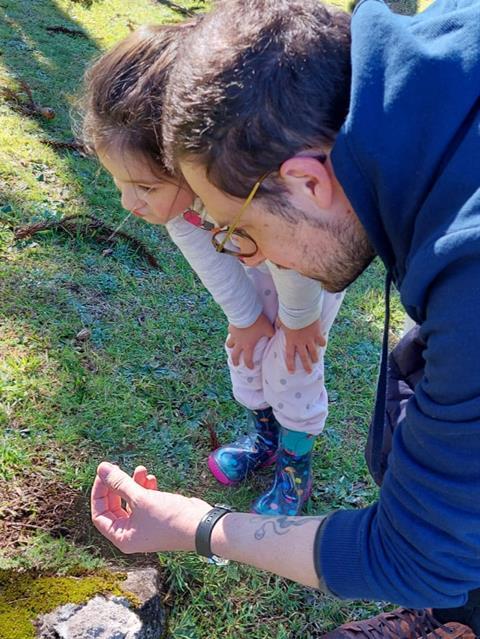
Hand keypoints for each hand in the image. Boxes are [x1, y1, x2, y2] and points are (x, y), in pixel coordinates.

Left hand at [91, 462, 211, 553]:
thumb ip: (120, 482)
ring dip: (134, 484)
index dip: (99, 492)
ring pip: (131, 501)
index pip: (99, 514)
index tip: (104, 473)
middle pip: (114, 506)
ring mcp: (145, 526)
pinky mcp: (157, 517)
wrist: (202, 525)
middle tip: (118, 468)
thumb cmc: (169, 518)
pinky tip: (152, 478)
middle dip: (117, 486)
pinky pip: (145, 501)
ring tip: (141, 469)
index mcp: (122, 537)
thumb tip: (101, 468)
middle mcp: (131, 534)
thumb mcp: (141, 498)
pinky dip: (146, 489)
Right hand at [227, 313, 273, 368]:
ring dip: (230, 347)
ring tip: (231, 348)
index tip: (251, 368)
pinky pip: (230, 333)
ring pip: (229, 344)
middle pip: (234, 355)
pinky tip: (233, 332)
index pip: (248, 359)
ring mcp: (233, 335)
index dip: (249, 365)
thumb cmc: (257, 322)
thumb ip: (271, 333)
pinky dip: (231, 334)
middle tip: (236, 364)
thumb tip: (274, 335)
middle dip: (235, 361)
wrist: (245, 312)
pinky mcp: (230, 327)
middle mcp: (239, 343)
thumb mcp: (268, 328)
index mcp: (248, 345)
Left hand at [276, 318, 325, 373]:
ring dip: (315, 357)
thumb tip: (276, 327)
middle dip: (306, 365)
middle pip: (304, 357)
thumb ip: (279, 325)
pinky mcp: (317, 333)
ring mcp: (310, 339)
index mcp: (291, 341)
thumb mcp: (280, 320)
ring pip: (313, 351)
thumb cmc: (288, 314)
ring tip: (316, 361)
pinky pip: (321, 341)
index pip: (290, 356)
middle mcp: (301, 342)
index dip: (290, 365)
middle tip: (308, 372)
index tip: (291, 372)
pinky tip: (323, 345)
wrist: (300, 309)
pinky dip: (322, 343)